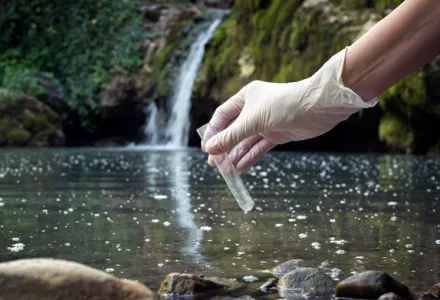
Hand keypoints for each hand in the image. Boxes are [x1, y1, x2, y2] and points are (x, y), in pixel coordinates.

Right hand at [203, 48, 377, 171]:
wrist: (317, 107)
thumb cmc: (283, 105)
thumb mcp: (252, 121)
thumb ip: (231, 136)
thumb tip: (210, 149)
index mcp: (245, 98)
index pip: (222, 116)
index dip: (213, 132)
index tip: (207, 149)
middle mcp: (254, 110)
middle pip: (233, 130)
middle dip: (224, 147)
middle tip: (215, 164)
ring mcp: (266, 123)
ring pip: (246, 141)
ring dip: (236, 155)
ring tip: (227, 171)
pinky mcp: (277, 134)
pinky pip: (259, 147)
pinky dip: (250, 157)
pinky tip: (240, 168)